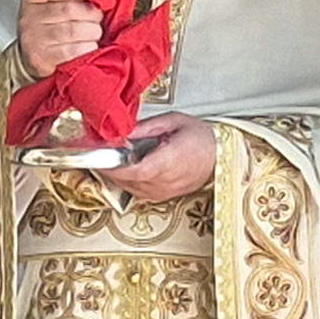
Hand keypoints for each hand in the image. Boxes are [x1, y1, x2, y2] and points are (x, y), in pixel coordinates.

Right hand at [19, 0, 102, 76]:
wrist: (35, 56)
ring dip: (91, 32)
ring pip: (72, 30)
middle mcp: (28, 17)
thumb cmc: (51, 25)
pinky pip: (72, 51)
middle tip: (97, 18)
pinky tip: (89, 46)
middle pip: (68, 9)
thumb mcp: (54, 2)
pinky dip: (86, 47)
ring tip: (94, 32)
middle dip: (91, 14)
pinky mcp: (41, 59)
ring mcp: (33, 39)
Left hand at [98, 115, 214, 202]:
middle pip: (127, 181)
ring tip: (109, 159)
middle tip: (97, 153)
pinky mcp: (165, 196)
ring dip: (117, 176)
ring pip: (130, 188)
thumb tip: (121, 131)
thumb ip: (145, 127)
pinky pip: (139, 192)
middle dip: (109, 168)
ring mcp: (165, 192)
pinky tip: (126, 169)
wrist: (222, 155)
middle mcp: (166, 181)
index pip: (134, 171)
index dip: (113, 167)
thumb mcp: (173, 121)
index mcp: (169, 161)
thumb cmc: (203, 138)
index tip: (98, 157)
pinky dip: (128, 181)